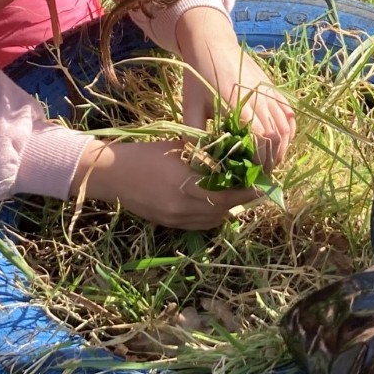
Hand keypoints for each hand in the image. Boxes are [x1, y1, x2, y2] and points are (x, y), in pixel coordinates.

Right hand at [71, 139, 254, 229]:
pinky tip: (217, 204)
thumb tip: (234, 156)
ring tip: (238, 194)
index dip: (248, 189)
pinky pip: (199, 225)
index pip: (228, 192)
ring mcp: (175, 218)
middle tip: (255, 187)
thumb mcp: (178, 148)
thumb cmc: (145, 154)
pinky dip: (212, 216)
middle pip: (223, 209)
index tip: (263, 182)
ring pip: (213, 219)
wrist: (110, 174)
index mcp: (186, 183)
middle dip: (241, 199)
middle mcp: (183, 206)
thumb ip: (205, 156)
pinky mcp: (169, 224)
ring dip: (228, 208)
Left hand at [177, 10, 296, 169]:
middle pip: (276, 136)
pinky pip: (289, 114)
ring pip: (286, 126)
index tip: (251, 174)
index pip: (260, 137)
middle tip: (260, 175)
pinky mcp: (274, 88)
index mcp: (237, 102)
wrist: (211, 43)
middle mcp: (259, 97)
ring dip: (281, 148)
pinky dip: (288, 132)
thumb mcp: (190, 106)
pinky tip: (280, 144)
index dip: (260, 160)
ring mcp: (269, 91)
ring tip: (269, 164)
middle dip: (271, 159)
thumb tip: (198, 165)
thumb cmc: (198, 77)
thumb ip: (194, 135)